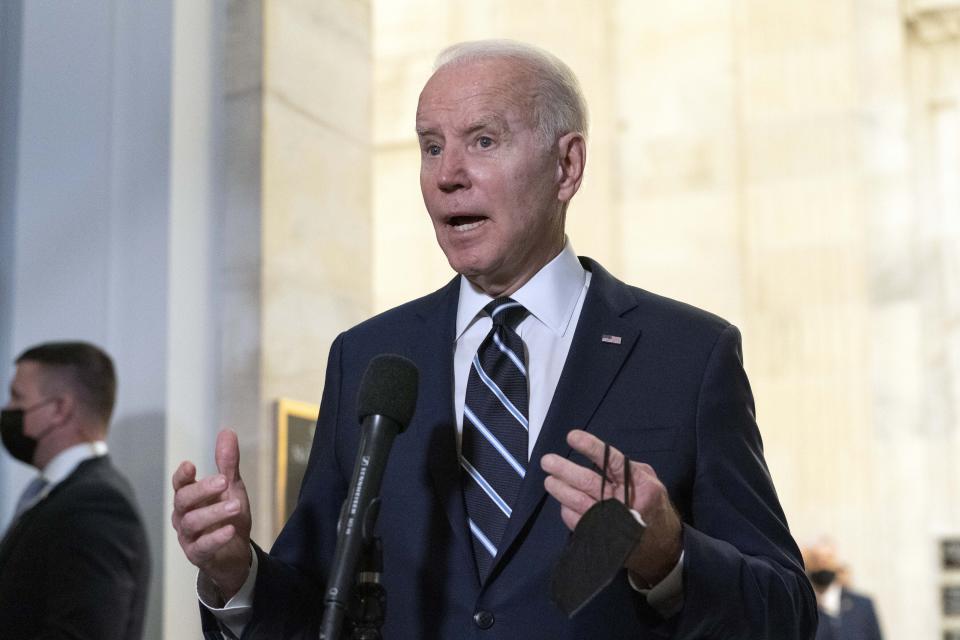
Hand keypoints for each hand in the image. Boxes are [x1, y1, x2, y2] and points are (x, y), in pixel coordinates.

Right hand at [171, 429, 252, 599]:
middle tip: (224, 481)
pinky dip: (215, 537)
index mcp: (190, 497)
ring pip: (191, 522)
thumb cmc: (228, 516)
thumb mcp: (231, 488)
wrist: (234, 553)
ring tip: (236, 505)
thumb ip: (227, 463)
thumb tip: (227, 430)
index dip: (182, 474)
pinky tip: (230, 530)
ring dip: (214, 512)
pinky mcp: (197, 554)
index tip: (191, 465)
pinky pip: (201, 546)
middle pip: (182, 500)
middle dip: (202, 489)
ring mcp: (188, 536)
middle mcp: (183, 515)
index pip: (179, 483)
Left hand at [541, 429, 681, 585]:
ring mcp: (612, 522)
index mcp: (639, 484)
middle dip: (565, 470)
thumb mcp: (649, 480)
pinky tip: (562, 500)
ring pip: (579, 503)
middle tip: (548, 461)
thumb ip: (626, 468)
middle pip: (589, 483)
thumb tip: (597, 456)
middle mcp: (625, 503)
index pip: (612, 460)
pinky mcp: (602, 537)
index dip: (591, 447)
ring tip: (549, 479)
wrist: (660, 546)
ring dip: (560, 490)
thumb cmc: (652, 506)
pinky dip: (566, 509)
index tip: (572, 437)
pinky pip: (577, 521)